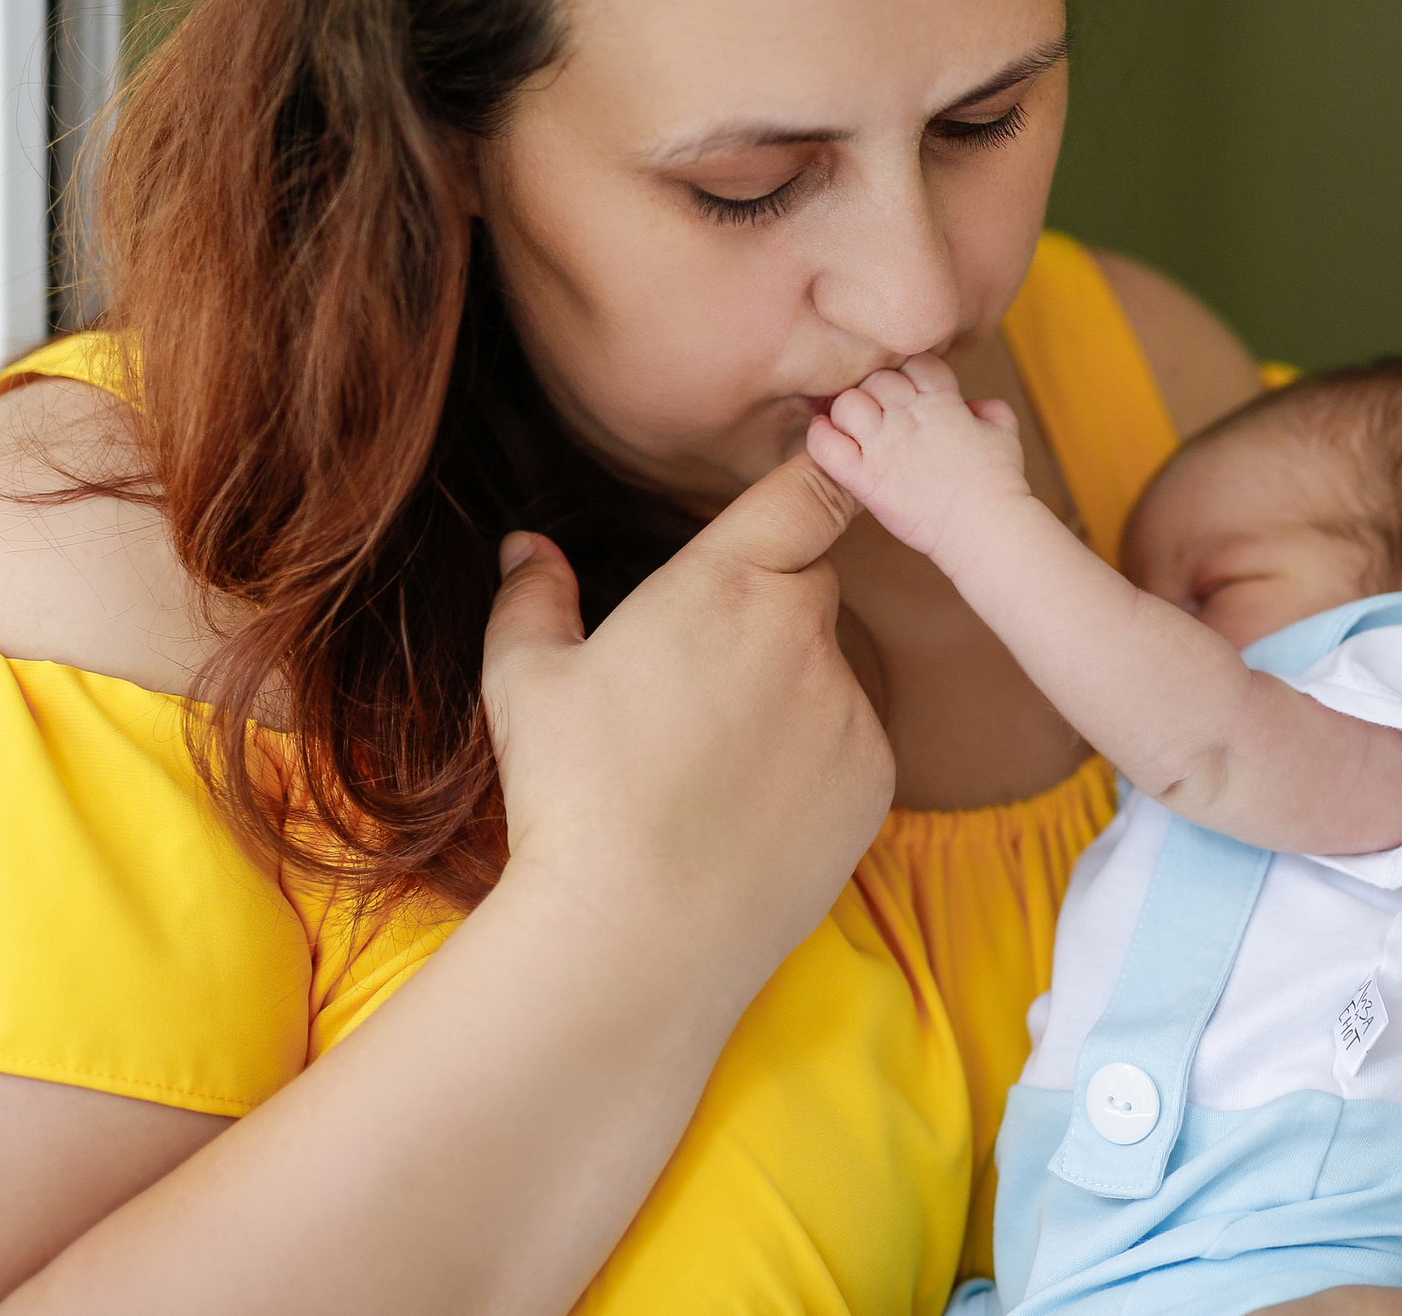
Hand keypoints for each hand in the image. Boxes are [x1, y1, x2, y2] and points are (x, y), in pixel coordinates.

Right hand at [481, 454, 894, 979]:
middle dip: (766, 608)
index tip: (834, 463)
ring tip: (708, 765)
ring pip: (827, 671)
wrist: (638, 938)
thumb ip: (532, 597)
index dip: (824, 470)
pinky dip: (813, 760)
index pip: (809, 491)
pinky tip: (746, 809)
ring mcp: (849, 708)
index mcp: (724, 584)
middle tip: (696, 680)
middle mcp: (804, 631)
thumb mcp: (524, 683)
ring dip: (787, 692)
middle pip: (807, 585)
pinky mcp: (877, 780)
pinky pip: (850, 745)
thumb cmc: (572, 796)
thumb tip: (526, 548)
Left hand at [805, 353, 1029, 567]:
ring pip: (847, 404)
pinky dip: (820, 436)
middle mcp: (908, 417)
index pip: (914, 361)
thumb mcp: (1005, 433)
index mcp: (942, 402)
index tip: (911, 391)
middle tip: (883, 412)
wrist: (984, 527)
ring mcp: (884, 447)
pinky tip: (827, 435)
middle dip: (879, 390)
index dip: (911, 372)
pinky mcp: (865, 479)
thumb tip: (971, 404)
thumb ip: (989, 409)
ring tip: (857, 426)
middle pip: (876, 379)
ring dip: (849, 410)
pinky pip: (825, 445)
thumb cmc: (999, 483)